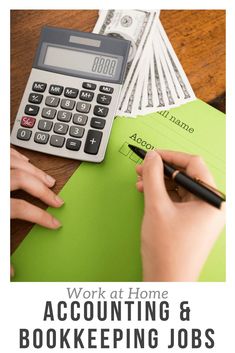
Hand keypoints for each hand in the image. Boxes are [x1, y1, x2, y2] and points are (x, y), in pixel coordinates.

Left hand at [11, 148, 62, 228]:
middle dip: (43, 190)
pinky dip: (18, 156)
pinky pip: (5, 153)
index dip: (40, 216)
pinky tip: (25, 161)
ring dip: (35, 171)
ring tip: (48, 180)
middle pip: (21, 179)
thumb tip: (19, 244)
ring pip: (15, 162)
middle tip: (56, 200)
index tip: (54, 222)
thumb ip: (6, 232)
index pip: (20, 208)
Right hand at [136, 150, 224, 281]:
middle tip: (143, 166)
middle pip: (187, 175)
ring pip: (181, 187)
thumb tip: (151, 157)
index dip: (170, 156)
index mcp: (212, 200)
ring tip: (141, 180)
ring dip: (160, 182)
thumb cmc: (168, 252)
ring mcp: (203, 215)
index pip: (194, 164)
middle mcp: (211, 206)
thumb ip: (153, 177)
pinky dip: (163, 195)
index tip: (153, 154)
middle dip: (162, 170)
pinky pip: (179, 200)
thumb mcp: (157, 207)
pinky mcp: (193, 222)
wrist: (167, 282)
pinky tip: (147, 192)